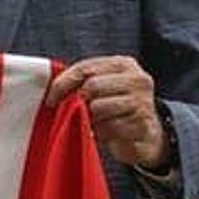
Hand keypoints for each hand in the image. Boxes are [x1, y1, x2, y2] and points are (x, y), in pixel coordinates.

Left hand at [46, 55, 169, 169]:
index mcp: (124, 64)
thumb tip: (53, 89)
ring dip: (89, 118)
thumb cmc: (117, 107)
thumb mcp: (104, 87)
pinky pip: (109, 128)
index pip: (85, 68)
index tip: (50, 99)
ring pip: (99, 107)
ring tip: (92, 122)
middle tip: (72, 113)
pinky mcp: (143, 124)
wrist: (148, 134)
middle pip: (92, 86)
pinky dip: (100, 133)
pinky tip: (104, 133)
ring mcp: (143, 102)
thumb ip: (83, 82)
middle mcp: (137, 79)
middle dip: (77, 101)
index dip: (63, 83)